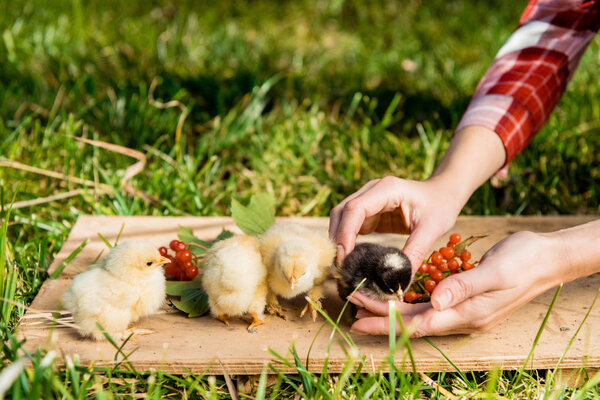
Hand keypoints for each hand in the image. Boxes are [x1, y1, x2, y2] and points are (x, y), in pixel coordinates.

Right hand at [328, 176, 461, 268]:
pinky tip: (352, 260)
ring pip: (341, 219)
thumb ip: (414, 254)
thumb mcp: (431, 230)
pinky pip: (350, 226)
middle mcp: (371, 190)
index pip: (355, 209)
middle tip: (340, 268)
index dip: (345, 233)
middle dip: (338, 240)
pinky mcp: (368, 212)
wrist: (443, 194)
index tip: (344, 258)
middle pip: (341, 212)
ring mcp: (367, 199)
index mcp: (387, 189)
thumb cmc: (440, 207)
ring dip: (339, 241)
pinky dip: (347, 242)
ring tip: (344, 267)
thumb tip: (399, 283)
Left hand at [348, 231, 563, 336]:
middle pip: (412, 321)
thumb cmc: (525, 261)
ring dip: (391, 309)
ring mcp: (461, 307)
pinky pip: (429, 302)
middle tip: (351, 311)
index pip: (417, 323)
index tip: (358, 318)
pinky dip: (408, 298)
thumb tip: (435, 301)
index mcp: (466, 313)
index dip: (386, 322)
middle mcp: (460, 315)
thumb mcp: (497, 271)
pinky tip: (394, 291)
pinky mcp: (462, 295)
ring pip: (418, 312)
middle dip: (380, 317)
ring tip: (364, 303)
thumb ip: (465, 287)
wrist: (547, 258)